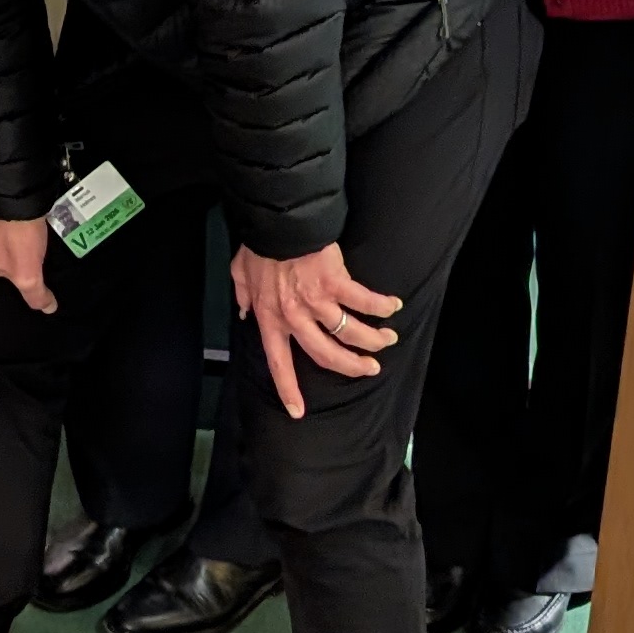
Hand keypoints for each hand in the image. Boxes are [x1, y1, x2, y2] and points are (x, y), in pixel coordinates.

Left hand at [229, 242, 402, 418]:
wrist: (277, 221)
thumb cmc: (259, 245)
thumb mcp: (240, 272)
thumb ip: (243, 295)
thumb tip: (243, 313)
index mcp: (270, 318)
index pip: (278, 362)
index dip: (288, 388)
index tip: (297, 411)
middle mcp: (294, 317)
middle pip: (327, 355)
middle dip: (352, 366)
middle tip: (369, 368)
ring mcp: (316, 302)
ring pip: (350, 333)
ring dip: (373, 339)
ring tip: (387, 339)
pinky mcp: (336, 284)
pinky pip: (364, 303)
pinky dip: (381, 307)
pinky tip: (392, 307)